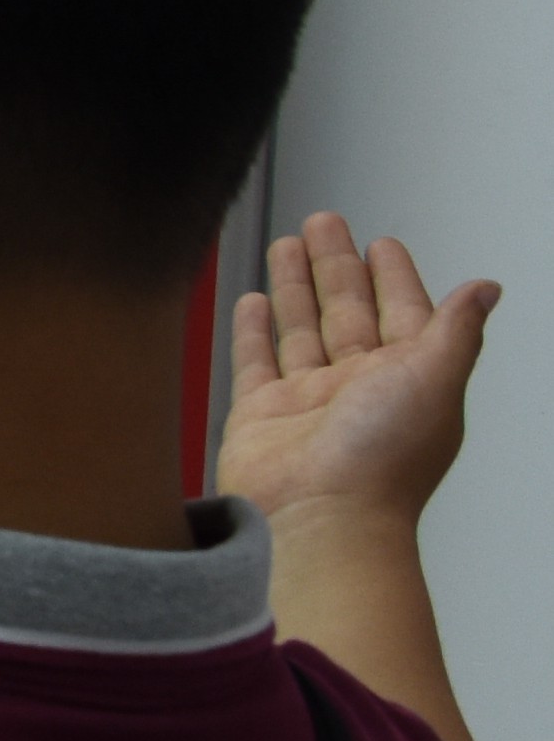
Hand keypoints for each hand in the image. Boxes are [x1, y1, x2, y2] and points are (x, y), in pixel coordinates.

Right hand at [223, 211, 498, 536]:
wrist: (321, 517)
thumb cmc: (382, 463)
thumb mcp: (437, 379)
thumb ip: (457, 328)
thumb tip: (487, 290)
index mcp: (408, 377)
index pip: (403, 311)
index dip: (395, 276)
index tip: (383, 244)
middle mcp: (359, 386)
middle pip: (348, 310)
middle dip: (337, 264)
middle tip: (325, 223)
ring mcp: (308, 401)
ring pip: (302, 328)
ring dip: (295, 286)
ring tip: (287, 245)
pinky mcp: (261, 415)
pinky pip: (256, 361)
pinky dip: (253, 331)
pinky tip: (252, 302)